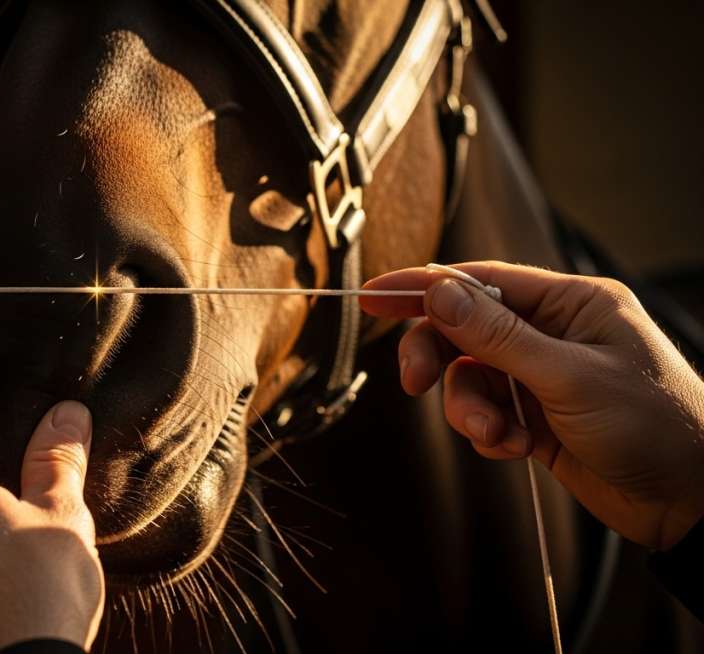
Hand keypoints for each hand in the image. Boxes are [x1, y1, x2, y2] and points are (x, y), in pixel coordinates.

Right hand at [360, 261, 703, 550]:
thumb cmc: (655, 426)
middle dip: (437, 358)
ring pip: (468, 378)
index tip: (372, 298)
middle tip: (414, 384)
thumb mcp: (569, 376)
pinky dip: (489, 433)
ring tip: (499, 435)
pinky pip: (485, 413)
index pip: (478, 281)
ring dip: (470, 410)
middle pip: (462, 328)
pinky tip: (517, 449)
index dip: (421, 288)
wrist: (692, 501)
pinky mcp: (535, 417)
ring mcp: (542, 376)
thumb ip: (496, 335)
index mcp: (571, 303)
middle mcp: (553, 333)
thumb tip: (437, 291)